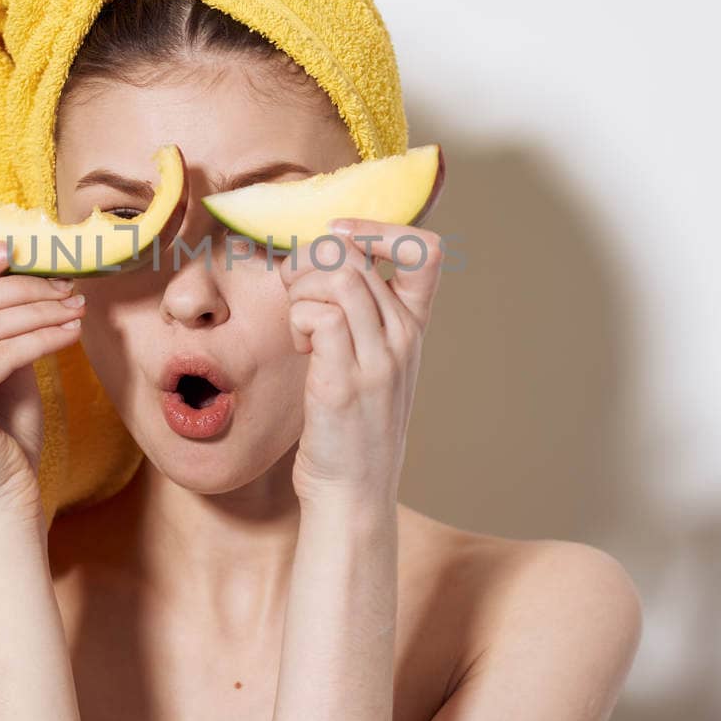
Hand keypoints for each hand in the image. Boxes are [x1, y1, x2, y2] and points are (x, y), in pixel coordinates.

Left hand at [280, 219, 442, 507]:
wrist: (353, 492)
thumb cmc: (348, 424)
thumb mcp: (368, 361)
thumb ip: (358, 313)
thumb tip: (320, 256)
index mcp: (412, 327)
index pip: (426, 249)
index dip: (378, 228)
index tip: (340, 241)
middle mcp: (403, 337)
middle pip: (355, 254)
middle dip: (309, 260)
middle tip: (294, 293)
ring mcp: (379, 359)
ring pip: (337, 275)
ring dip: (300, 288)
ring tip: (299, 322)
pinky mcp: (346, 382)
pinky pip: (319, 315)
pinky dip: (298, 320)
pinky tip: (302, 349)